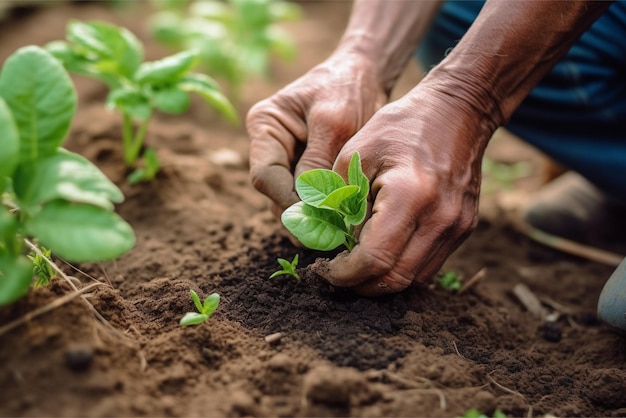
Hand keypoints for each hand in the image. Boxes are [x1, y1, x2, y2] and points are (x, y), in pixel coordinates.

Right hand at [246, 48, 387, 217]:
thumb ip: (317, 162)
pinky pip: (308, 198)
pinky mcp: (305, 170)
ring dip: (312, 217)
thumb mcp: (334, 122)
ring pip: (291, 201)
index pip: (265, 176)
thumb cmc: (348, 89)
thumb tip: (306, 206)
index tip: (315, 221)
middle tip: (329, 237)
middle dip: (301, 215)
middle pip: (275, 194)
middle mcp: (269, 146)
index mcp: (265, 126)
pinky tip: (341, 222)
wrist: (365, 75)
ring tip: (338, 234)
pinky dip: (323, 211)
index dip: (287, 202)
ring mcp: (286, 160)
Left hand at [314, 81, 496, 295]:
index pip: (374, 258)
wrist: (459, 111)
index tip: (324, 270)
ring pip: (415, 279)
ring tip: (357, 264)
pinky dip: (403, 266)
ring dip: (382, 279)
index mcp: (410, 195)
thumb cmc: (402, 126)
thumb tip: (324, 240)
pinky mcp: (465, 227)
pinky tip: (384, 250)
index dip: (344, 274)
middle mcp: (440, 218)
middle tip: (337, 274)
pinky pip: (430, 264)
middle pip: (395, 279)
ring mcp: (457, 226)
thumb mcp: (355, 153)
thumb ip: (337, 200)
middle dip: (360, 284)